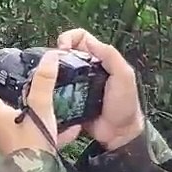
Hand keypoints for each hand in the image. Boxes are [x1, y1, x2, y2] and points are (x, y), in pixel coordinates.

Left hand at [0, 49, 82, 155]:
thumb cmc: (32, 141)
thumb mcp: (39, 107)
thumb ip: (44, 82)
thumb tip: (50, 56)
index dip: (5, 81)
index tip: (21, 72)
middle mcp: (3, 128)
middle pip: (13, 106)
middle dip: (28, 97)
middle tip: (44, 86)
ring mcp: (15, 142)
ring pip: (29, 123)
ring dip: (43, 114)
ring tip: (60, 103)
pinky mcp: (30, 153)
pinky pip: (42, 138)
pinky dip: (55, 132)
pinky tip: (73, 128)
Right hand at [56, 28, 144, 149]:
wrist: (118, 134)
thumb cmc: (125, 105)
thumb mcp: (124, 75)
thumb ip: (110, 56)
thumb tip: (88, 42)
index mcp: (100, 59)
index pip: (81, 38)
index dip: (69, 37)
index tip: (62, 48)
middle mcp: (86, 69)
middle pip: (65, 52)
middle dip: (55, 53)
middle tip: (52, 64)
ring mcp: (76, 85)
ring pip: (57, 70)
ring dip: (50, 70)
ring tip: (47, 77)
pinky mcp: (68, 100)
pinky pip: (55, 89)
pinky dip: (49, 87)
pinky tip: (46, 90)